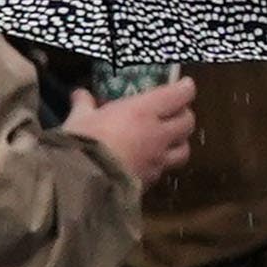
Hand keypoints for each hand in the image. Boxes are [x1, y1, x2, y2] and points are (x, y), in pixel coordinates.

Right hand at [76, 78, 199, 191]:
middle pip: (188, 122)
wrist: (83, 183)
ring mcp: (157, 160)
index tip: (183, 84)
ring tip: (169, 140)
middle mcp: (158, 134)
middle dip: (184, 115)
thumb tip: (80, 94)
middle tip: (174, 112)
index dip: (185, 88)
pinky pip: (164, 169)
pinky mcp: (150, 181)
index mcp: (143, 111)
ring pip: (184, 149)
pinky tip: (148, 162)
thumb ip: (84, 105)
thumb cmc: (83, 141)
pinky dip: (160, 163)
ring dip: (179, 142)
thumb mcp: (79, 118)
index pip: (179, 95)